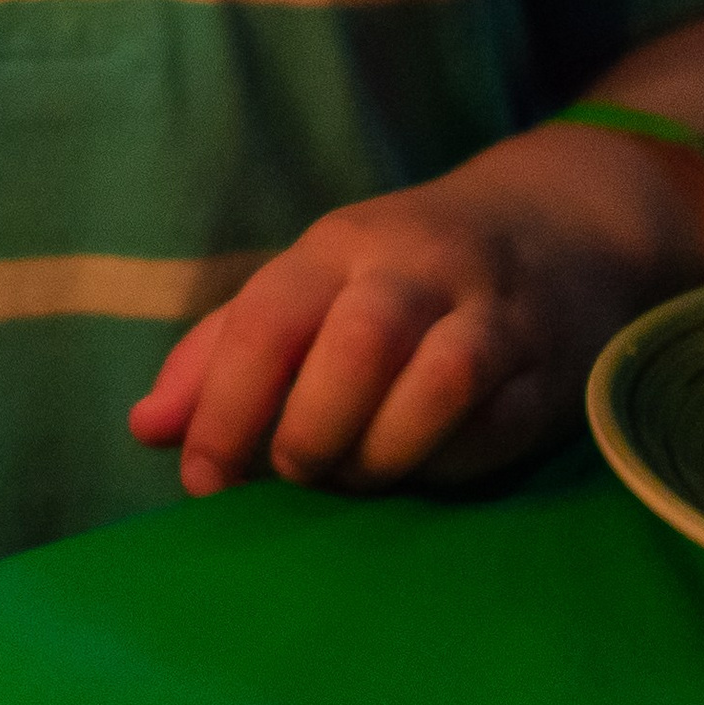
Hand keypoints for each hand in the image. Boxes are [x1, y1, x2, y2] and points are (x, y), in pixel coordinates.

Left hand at [126, 126, 703, 498]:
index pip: (266, 318)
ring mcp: (488, 312)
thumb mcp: (309, 286)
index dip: (225, 405)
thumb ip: (224, 353)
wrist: (556, 225)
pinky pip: (495, 423)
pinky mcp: (544, 367)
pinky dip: (447, 459)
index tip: (202, 478)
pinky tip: (421, 467)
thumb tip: (147, 427)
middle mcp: (412, 269)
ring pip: (435, 382)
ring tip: (354, 476)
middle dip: (309, 429)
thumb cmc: (400, 273)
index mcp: (336, 247)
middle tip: (294, 472)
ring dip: (380, 451)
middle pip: (352, 345)